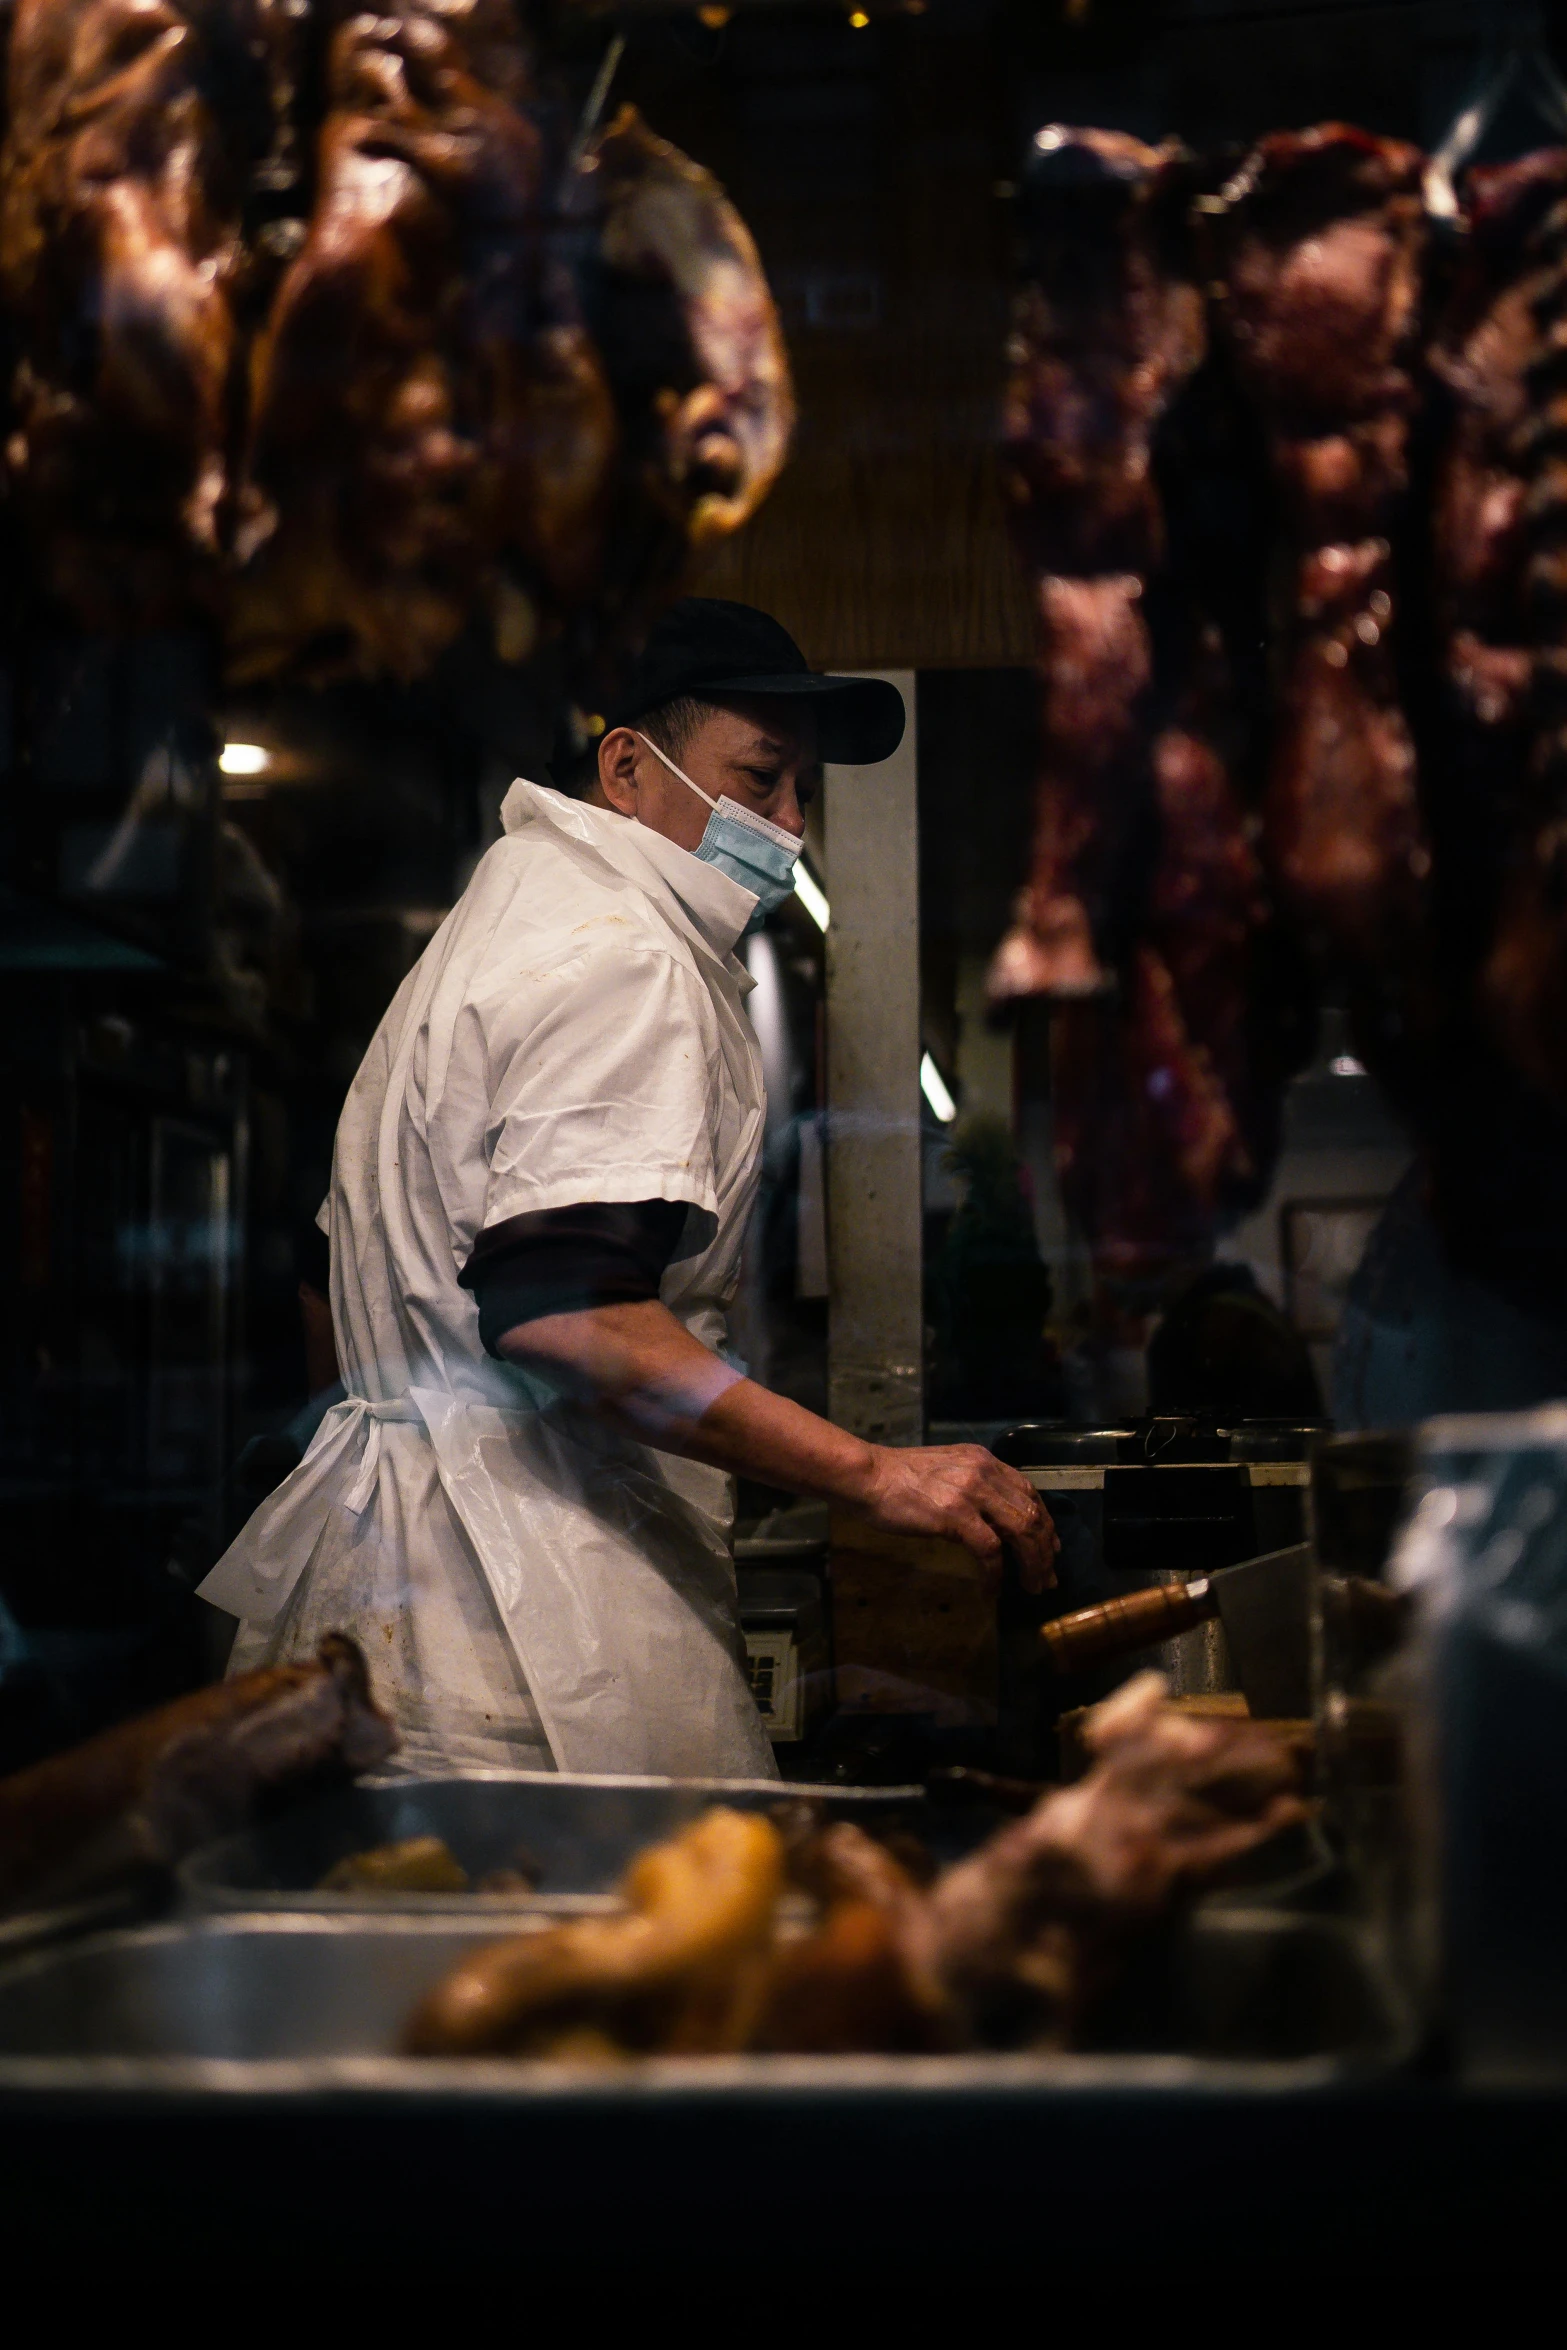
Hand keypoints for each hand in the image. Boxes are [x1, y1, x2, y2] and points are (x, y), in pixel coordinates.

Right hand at [850, 1445, 1058, 1594]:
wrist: (868, 1476)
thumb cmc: (898, 1477)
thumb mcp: (946, 1469)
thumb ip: (972, 1486)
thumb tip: (990, 1519)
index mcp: (984, 1460)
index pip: (1029, 1491)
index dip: (1045, 1522)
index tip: (1050, 1547)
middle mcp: (984, 1472)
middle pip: (1032, 1513)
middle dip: (1045, 1550)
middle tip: (1047, 1577)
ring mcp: (971, 1493)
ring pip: (1021, 1532)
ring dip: (1031, 1564)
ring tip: (1032, 1586)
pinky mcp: (955, 1516)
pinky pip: (990, 1551)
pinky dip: (996, 1574)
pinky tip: (992, 1589)